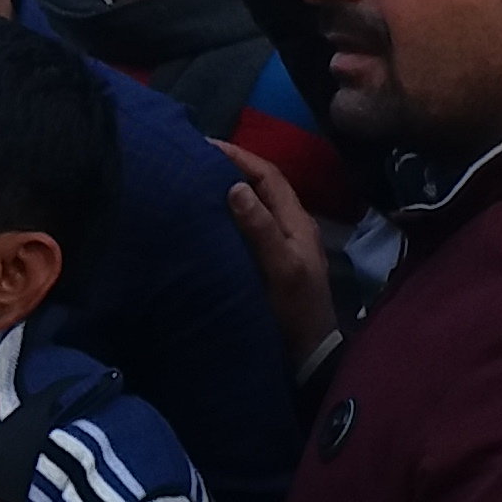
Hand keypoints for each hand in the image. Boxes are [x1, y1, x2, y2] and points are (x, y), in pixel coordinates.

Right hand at [217, 142, 340, 372]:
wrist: (308, 355)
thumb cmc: (295, 310)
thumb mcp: (281, 268)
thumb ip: (260, 229)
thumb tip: (235, 187)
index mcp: (296, 221)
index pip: (269, 176)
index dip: (241, 157)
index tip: (206, 145)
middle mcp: (289, 227)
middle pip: (261, 187)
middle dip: (231, 168)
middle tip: (194, 160)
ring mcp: (280, 245)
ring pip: (254, 206)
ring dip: (228, 191)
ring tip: (195, 183)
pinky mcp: (267, 262)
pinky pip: (246, 227)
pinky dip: (227, 216)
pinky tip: (206, 220)